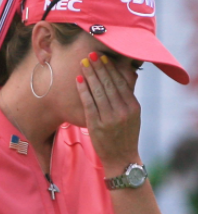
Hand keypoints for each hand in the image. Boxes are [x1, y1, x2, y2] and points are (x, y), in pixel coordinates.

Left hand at [76, 51, 141, 173]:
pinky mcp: (96, 125)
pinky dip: (83, 90)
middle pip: (109, 84)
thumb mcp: (133, 115)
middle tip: (91, 55)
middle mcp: (122, 111)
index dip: (111, 69)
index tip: (104, 57)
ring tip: (83, 63)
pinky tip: (79, 80)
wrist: (121, 158)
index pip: (121, 83)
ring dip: (90, 75)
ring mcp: (109, 118)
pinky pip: (88, 103)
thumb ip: (128, 96)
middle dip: (99, 68)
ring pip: (98, 92)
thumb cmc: (125, 134)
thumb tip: (127, 74)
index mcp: (133, 107)